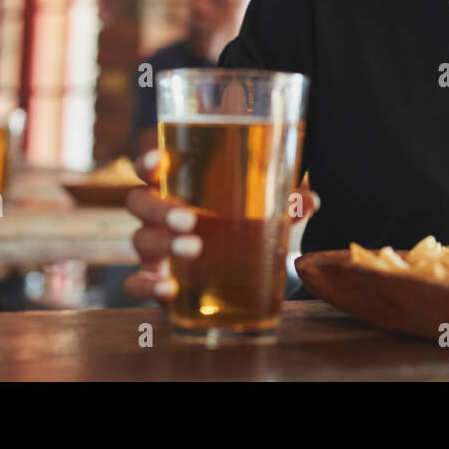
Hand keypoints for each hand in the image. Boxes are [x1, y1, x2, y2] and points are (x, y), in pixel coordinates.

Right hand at [122, 149, 319, 304]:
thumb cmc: (242, 218)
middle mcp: (157, 212)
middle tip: (189, 219)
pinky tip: (169, 289)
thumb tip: (311, 201)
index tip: (160, 160)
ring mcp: (153, 246)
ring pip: (139, 240)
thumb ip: (285, 199)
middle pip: (139, 202)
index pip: (151, 165)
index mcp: (176, 184)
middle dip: (159, 208)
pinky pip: (137, 282)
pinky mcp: (156, 277)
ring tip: (193, 249)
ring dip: (163, 244)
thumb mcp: (265, 205)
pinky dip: (148, 287)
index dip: (148, 159)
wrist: (240, 265)